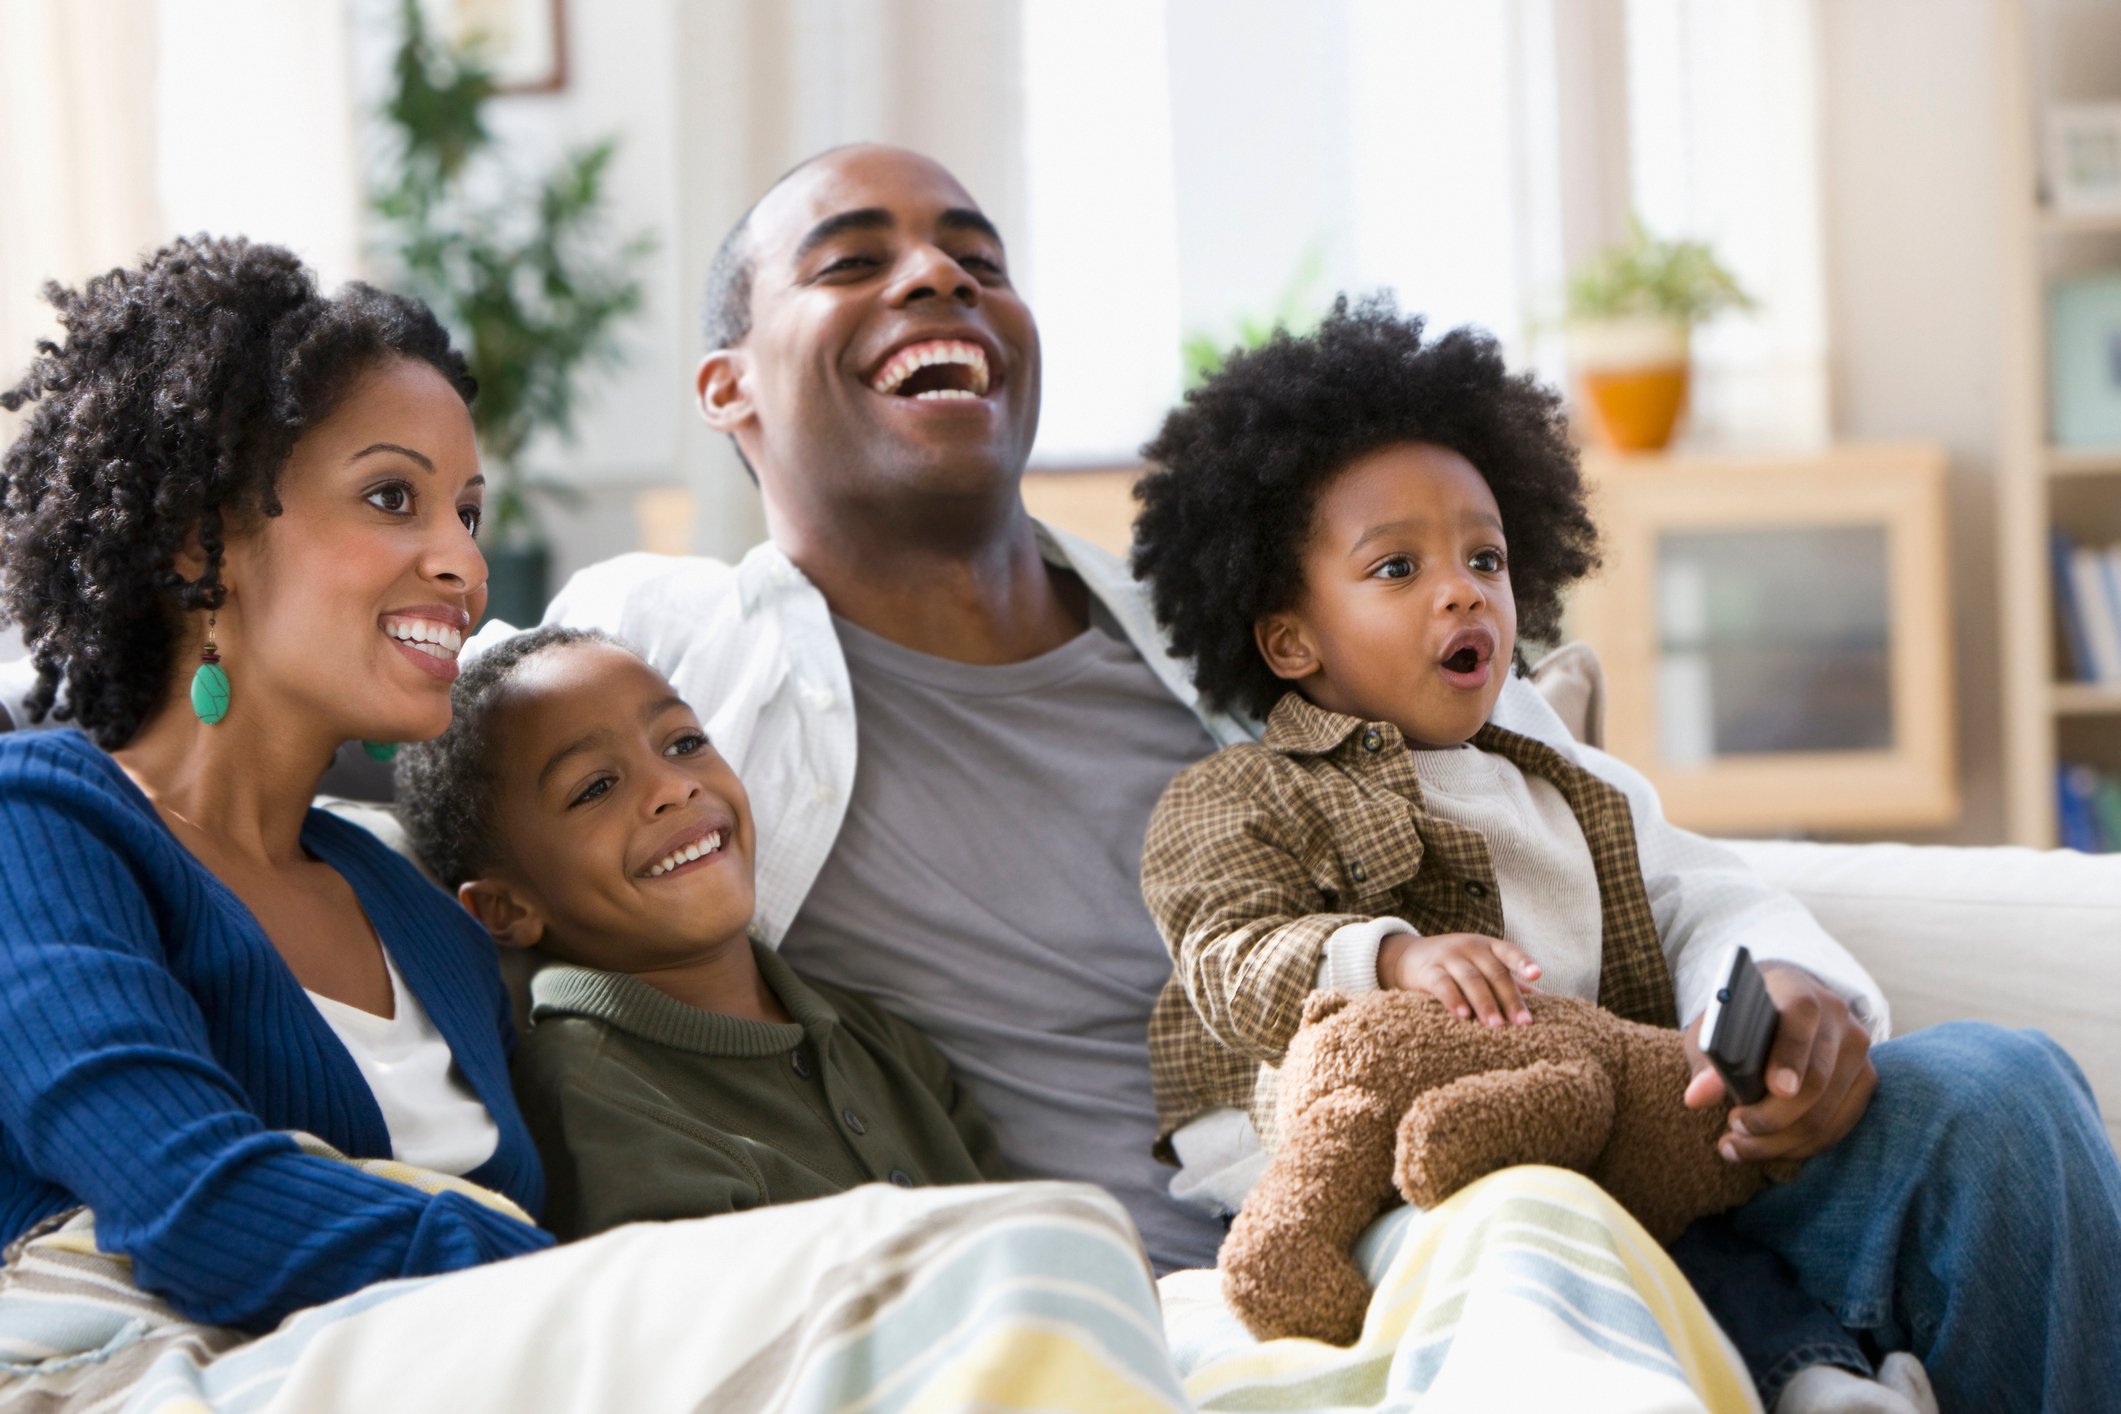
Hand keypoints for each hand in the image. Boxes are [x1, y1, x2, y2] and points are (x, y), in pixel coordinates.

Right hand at [1377, 932, 1540, 1026]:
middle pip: (1494, 972)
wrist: (1407, 957)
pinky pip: (1442, 984)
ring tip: (1496, 1026)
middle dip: (1510, 999)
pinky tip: (1463, 1016)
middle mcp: (1470, 947)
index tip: (1538, 974)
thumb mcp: (1482, 966)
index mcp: (1488, 946)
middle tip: (1523, 1024)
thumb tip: (1547, 1001)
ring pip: (1471, 979)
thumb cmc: (1456, 966)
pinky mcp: (1427, 970)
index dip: (1523, 962)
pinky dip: (1453, 999)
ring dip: (1485, 1003)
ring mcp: (1447, 956)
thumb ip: (1510, 981)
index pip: (1509, 952)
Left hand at [1682, 962, 1876, 1162]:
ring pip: (1827, 1112)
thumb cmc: (1739, 1022)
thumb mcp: (1713, 1030)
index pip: (1801, 1016)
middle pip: (1817, 1077)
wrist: (1781, 1010)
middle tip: (1734, 1129)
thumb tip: (1697, 1097)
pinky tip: (1767, 1149)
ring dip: (1781, 1141)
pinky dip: (1801, 1146)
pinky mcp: (1865, 1080)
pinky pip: (1839, 1125)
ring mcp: (1857, 1049)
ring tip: (1737, 1146)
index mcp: (1796, 989)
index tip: (1774, 1089)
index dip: (1790, 1054)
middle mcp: (1837, 1016)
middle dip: (1773, 1116)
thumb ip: (1705, 1062)